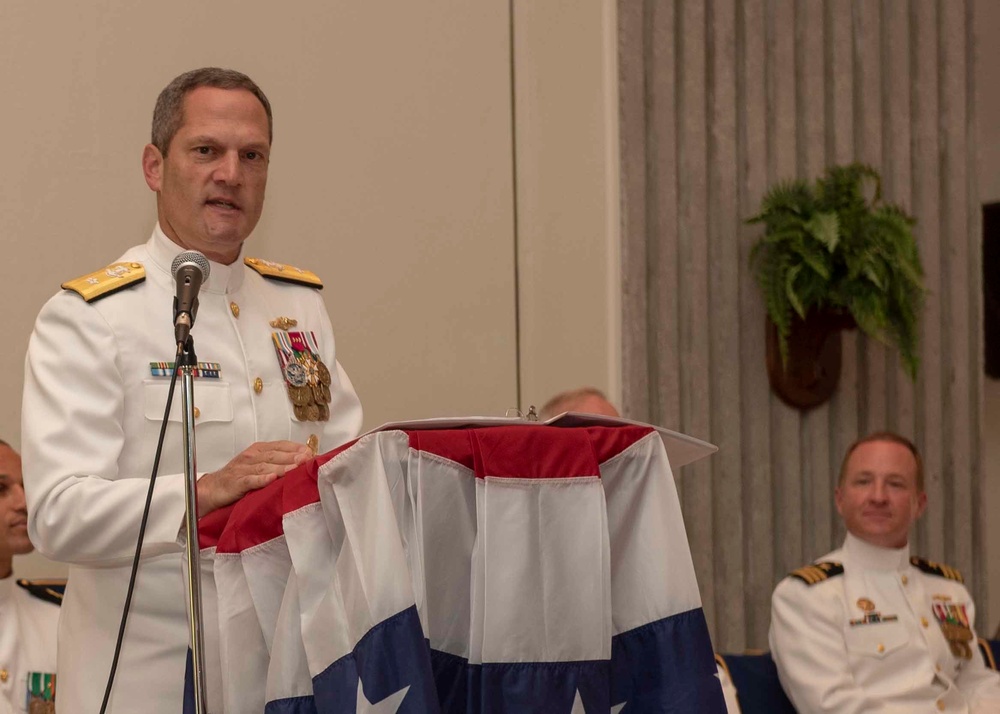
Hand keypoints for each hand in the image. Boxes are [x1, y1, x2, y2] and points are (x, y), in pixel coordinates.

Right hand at [196, 440, 312, 515]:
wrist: (210, 489)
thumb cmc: (238, 478)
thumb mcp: (257, 466)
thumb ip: (276, 463)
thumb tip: (302, 462)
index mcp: (258, 450)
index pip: (280, 446)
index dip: (295, 448)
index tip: (310, 452)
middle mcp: (251, 457)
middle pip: (274, 455)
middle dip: (292, 457)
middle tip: (307, 459)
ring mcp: (242, 469)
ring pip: (264, 467)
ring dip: (281, 467)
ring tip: (295, 469)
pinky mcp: (235, 483)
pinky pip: (249, 480)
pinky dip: (260, 480)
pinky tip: (271, 479)